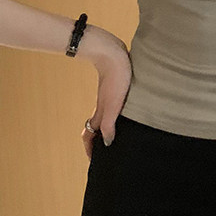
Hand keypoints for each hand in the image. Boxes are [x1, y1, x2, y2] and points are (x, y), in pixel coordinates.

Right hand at [81, 43, 131, 160]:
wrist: (112, 53)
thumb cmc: (115, 78)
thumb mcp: (114, 104)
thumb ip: (109, 123)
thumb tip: (107, 143)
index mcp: (101, 113)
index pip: (90, 136)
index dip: (90, 149)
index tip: (94, 161)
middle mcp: (102, 107)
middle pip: (96, 129)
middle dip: (98, 142)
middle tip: (106, 154)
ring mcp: (108, 98)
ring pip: (104, 118)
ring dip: (106, 130)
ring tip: (116, 139)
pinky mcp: (115, 89)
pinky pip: (113, 108)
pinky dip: (115, 117)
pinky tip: (126, 116)